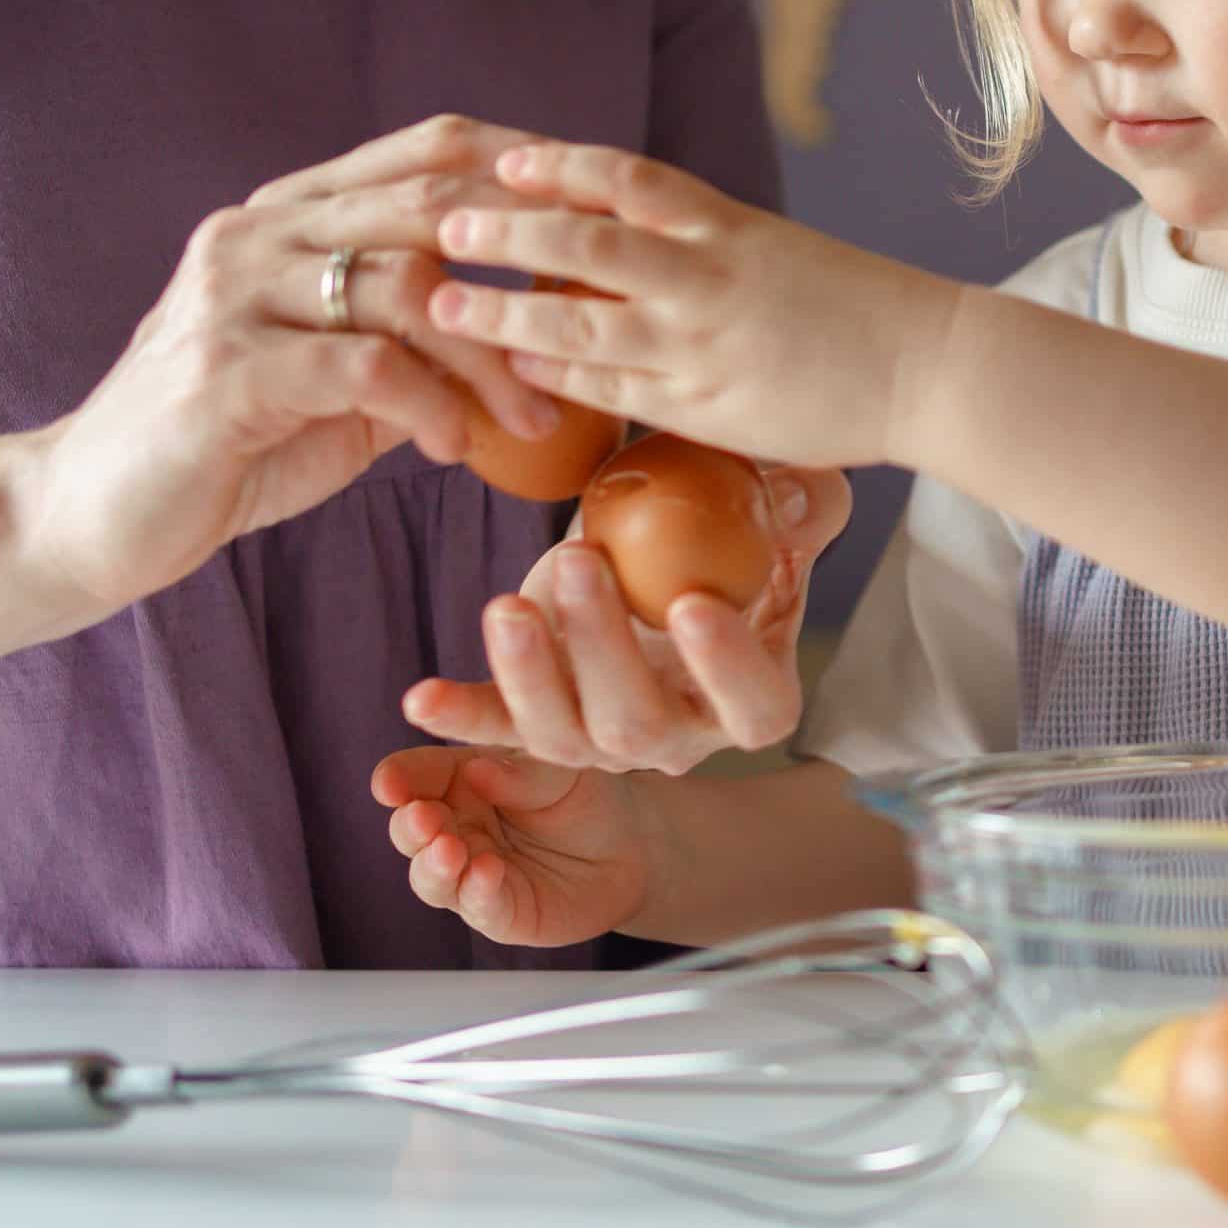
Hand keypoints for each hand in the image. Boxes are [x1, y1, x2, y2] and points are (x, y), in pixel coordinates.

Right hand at [31, 116, 561, 611]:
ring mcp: (236, 293)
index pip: (426, 151)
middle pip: (430, 201)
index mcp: (289, 216)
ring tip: (533, 416)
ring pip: (407, 285)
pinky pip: (365, 366)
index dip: (525, 166)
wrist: (91, 515)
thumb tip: (529, 336)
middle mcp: (259, 232)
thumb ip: (412, 343)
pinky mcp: (227, 368)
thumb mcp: (338, 384)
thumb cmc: (228, 447)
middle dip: (530, 253)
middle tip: (603, 307)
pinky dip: (428, 405)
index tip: (607, 211)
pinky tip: (453, 447)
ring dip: (490, 356)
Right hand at [371, 744, 659, 946]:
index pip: (414, 776)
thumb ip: (520, 771)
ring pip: (431, 876)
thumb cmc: (585, 795)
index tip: (389, 784)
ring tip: (450, 850)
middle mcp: (456, 827)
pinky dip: (478, 893)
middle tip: (422, 819)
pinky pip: (478, 906)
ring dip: (434, 865)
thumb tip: (479, 771)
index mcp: (458, 779)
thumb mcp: (559, 768)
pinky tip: (486, 874)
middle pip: (411, 830)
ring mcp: (471, 872)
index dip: (396, 780)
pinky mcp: (500, 911)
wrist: (631, 845)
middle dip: (410, 826)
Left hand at [400, 464, 851, 773]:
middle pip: (641, 726)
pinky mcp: (537, 718)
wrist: (662, 552)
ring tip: (507, 605)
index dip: (727, 668)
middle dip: (605, 650)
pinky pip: (497, 729)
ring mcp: (601, 737)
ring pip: (564, 736)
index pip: (753, 706)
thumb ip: (806, 503)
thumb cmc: (733, 532)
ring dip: (531, 676)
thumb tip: (801, 490)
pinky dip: (460, 715)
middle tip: (581, 563)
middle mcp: (678, 734)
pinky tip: (421, 697)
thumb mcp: (780, 514)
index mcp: (751, 697)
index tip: (693, 604)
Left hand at [425, 143, 967, 469]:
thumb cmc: (853, 306)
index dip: (556, 166)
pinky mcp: (709, 408)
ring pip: (584, 323)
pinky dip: (560, 377)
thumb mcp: (773, 249)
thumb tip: (616, 230)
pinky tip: (515, 366)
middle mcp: (709, 278)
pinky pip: (616, 392)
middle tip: (443, 224)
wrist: (927, 366)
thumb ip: (700, 241)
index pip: (625, 179)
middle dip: (507, 231)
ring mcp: (705, 346)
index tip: (499, 158)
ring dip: (506, 311)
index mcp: (729, 225)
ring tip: (445, 302)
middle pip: (586, 243)